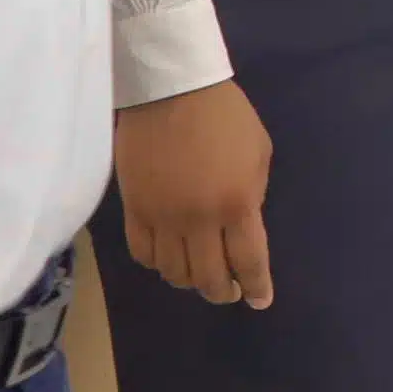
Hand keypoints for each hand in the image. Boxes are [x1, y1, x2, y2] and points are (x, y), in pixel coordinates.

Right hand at [115, 80, 275, 308]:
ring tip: (199, 273)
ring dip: (190, 280)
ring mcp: (162, 217)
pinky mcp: (133, 210)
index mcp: (237, 204)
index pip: (249, 262)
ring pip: (174, 272)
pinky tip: (168, 258)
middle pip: (209, 278)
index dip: (256, 287)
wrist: (171, 90)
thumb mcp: (258, 154)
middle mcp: (199, 220)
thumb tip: (241, 227)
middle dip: (223, 291)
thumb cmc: (225, 116)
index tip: (259, 301)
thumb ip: (253, 195)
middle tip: (229, 289)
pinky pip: (143, 254)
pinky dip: (157, 264)